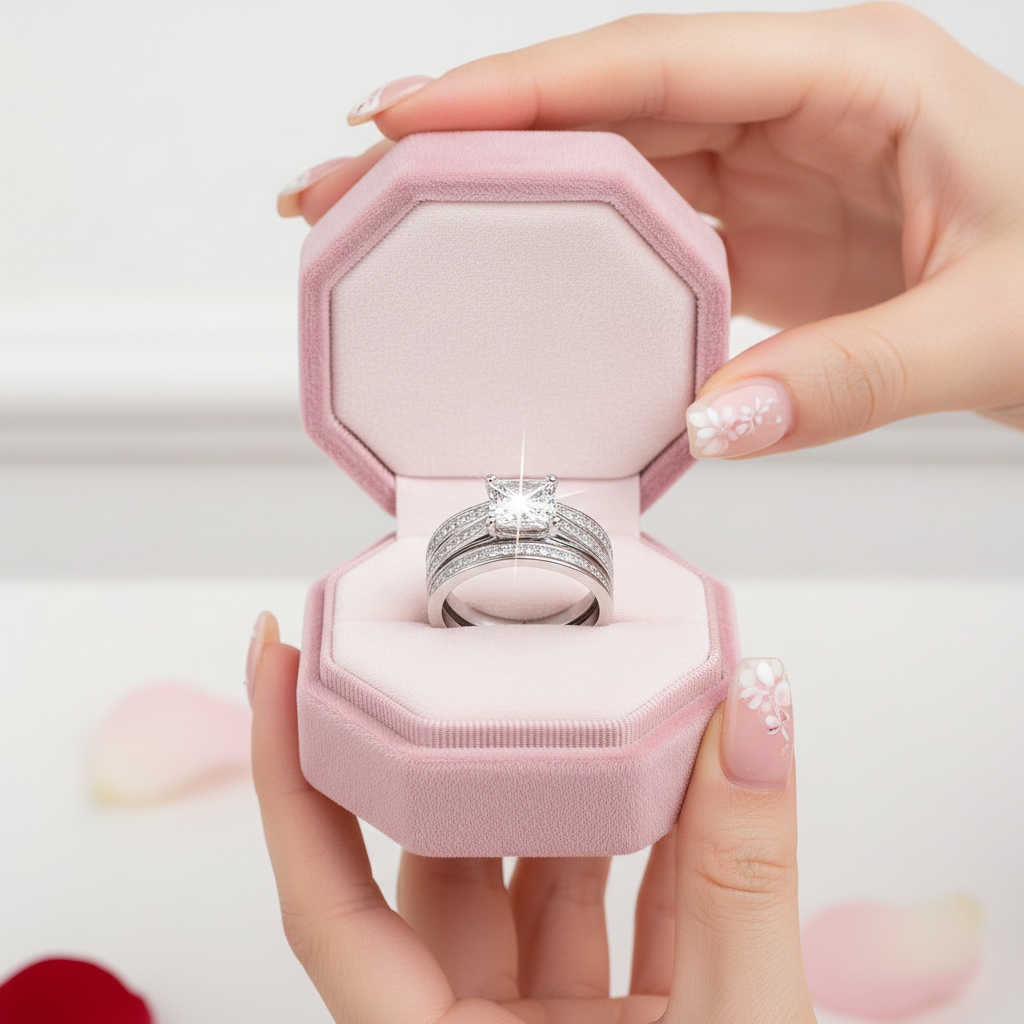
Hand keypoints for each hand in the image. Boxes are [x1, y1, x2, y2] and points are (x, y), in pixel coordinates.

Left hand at [249, 620, 814, 1022]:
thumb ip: (745, 878)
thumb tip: (752, 718)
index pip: (327, 904)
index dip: (288, 778)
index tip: (279, 666)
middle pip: (432, 867)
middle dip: (451, 753)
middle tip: (459, 652)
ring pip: (529, 883)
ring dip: (564, 790)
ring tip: (583, 695)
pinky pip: (615, 918)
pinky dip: (645, 847)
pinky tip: (674, 777)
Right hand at [279, 4, 1023, 455]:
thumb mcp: (984, 325)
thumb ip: (849, 375)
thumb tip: (706, 422)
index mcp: (855, 74)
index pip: (657, 61)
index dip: (523, 88)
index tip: (409, 119)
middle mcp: (794, 102)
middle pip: (597, 105)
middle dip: (464, 141)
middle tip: (348, 179)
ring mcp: (766, 165)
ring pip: (601, 161)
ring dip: (493, 192)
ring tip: (389, 223)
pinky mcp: (752, 229)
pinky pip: (634, 225)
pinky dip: (556, 247)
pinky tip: (496, 266)